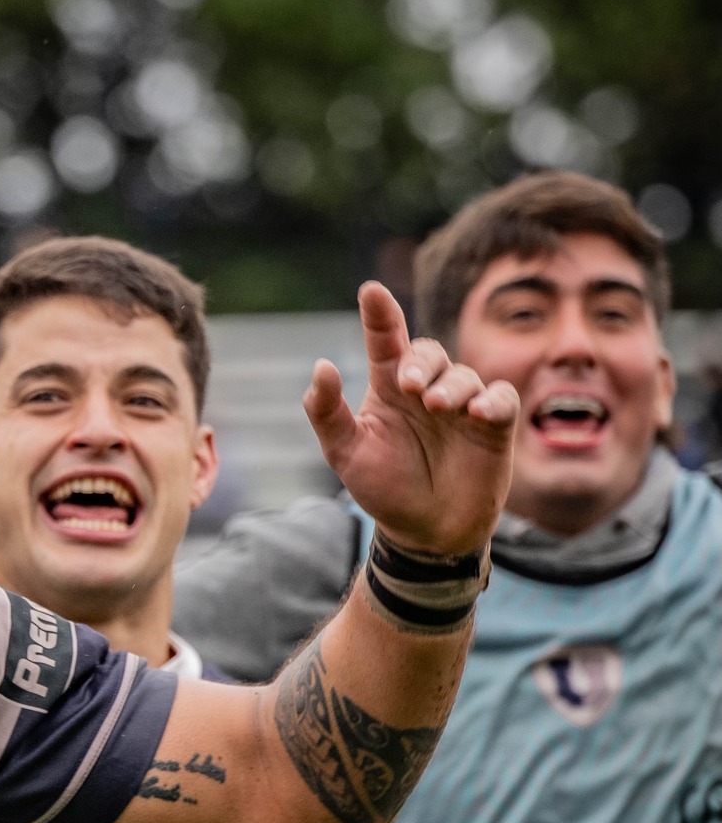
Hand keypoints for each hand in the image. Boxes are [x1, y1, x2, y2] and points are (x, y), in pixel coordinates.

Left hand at [304, 281, 517, 556]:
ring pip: (463, 374)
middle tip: (411, 385)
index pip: (385, 342)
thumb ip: (328, 413)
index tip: (370, 291)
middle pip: (428, 351)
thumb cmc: (385, 488)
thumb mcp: (345, 454)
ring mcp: (462, 405)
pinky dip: (492, 401)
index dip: (379, 314)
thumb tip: (321, 367)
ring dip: (452, 386)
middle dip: (422, 361)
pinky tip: (478, 413)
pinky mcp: (494, 424)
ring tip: (439, 407)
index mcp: (389, 389)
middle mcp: (426, 389)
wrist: (425, 531)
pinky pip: (501, 398)